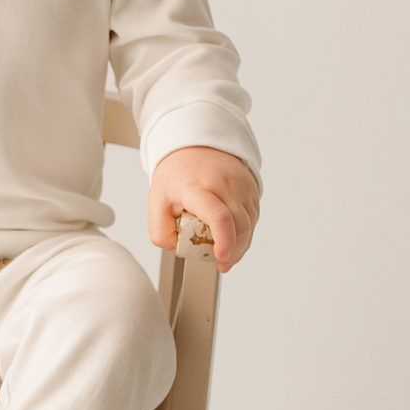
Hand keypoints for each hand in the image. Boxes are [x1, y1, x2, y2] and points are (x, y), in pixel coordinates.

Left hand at [148, 145, 259, 271]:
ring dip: (240, 244)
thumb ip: (161, 233)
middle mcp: (224, 184)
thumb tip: (179, 250)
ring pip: (249, 224)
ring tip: (225, 253)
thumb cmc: (176, 174)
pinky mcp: (251, 188)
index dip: (223, 240)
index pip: (218, 216)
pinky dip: (244, 232)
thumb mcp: (156, 202)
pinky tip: (233, 238)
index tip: (220, 257)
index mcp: (197, 187)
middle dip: (233, 251)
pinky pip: (252, 217)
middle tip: (221, 263)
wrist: (194, 145)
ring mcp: (241, 185)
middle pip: (239, 225)